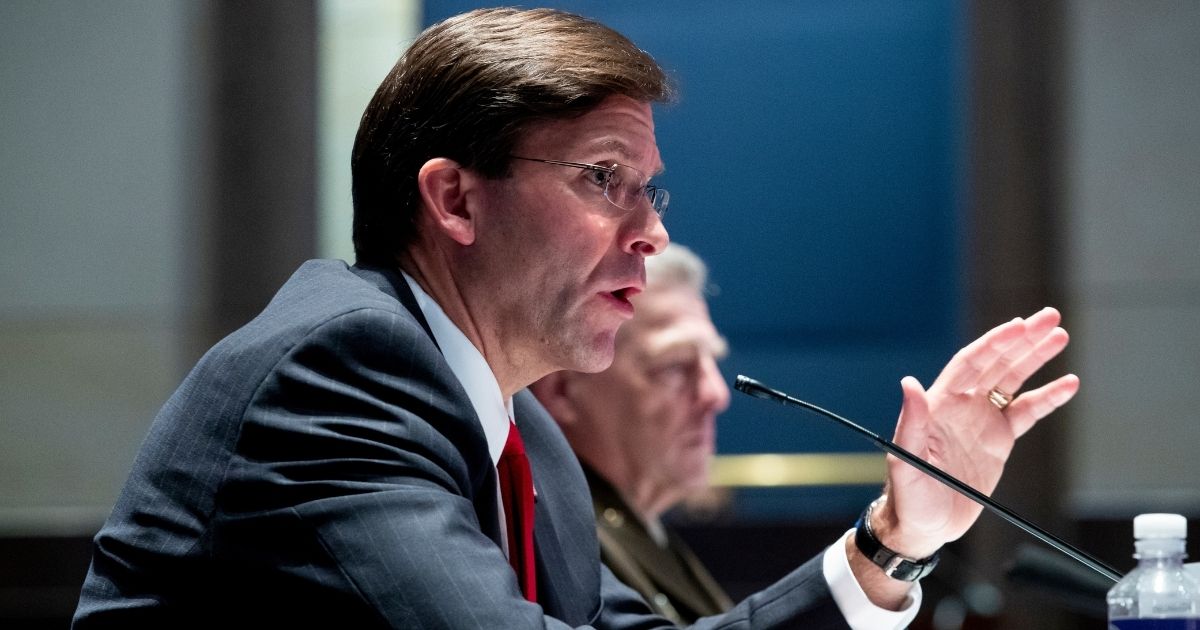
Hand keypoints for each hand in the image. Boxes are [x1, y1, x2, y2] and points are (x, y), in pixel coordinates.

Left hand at [872, 306, 1079, 558]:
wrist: (924, 525)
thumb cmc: (908, 495)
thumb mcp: (905, 460)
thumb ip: (911, 422)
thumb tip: (909, 384)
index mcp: (939, 404)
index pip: (971, 363)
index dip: (995, 343)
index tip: (1019, 326)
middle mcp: (962, 405)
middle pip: (996, 363)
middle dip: (1022, 340)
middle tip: (1050, 318)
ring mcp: (981, 420)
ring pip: (1013, 381)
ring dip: (1035, 358)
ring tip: (1059, 336)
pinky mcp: (998, 440)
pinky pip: (1026, 412)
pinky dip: (1046, 398)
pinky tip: (1067, 384)